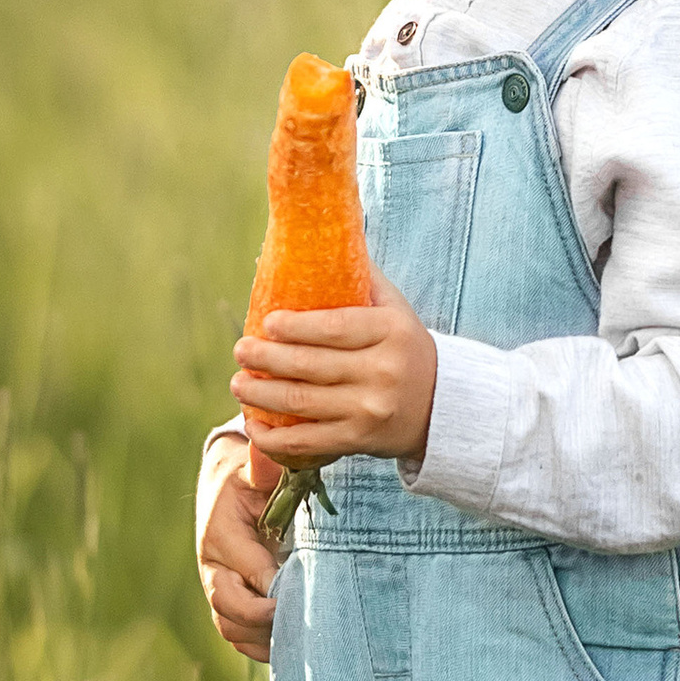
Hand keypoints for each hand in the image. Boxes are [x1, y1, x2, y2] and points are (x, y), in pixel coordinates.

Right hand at [196, 433, 280, 658]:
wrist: (227, 485)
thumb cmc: (248, 475)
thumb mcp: (255, 466)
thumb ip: (263, 466)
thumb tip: (268, 453)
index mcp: (220, 533)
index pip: (246, 570)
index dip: (273, 590)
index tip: (303, 597)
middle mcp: (212, 565)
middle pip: (228, 607)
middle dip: (263, 621)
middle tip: (302, 622)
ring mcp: (218, 586)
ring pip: (229, 626)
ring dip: (261, 639)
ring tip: (298, 639)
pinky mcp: (226, 600)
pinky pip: (235, 634)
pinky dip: (259, 646)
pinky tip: (288, 646)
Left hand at [231, 287, 437, 468]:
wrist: (441, 406)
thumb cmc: (404, 347)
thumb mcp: (394, 307)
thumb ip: (360, 276)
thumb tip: (318, 238)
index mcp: (391, 332)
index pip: (335, 327)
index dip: (295, 326)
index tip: (266, 323)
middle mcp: (383, 372)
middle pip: (310, 365)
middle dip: (266, 358)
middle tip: (240, 350)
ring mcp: (370, 410)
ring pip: (302, 403)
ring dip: (260, 394)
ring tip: (238, 382)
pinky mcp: (358, 441)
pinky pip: (307, 443)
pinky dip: (274, 439)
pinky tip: (255, 424)